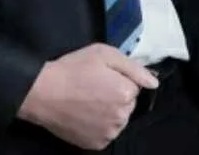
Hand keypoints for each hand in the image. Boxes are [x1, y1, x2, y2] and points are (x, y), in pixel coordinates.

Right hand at [17, 42, 158, 150]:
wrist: (44, 93)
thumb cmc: (73, 68)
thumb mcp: (103, 53)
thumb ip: (133, 67)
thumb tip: (154, 83)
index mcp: (126, 93)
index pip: (134, 85)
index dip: (118, 78)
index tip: (102, 75)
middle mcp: (122, 117)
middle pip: (127, 104)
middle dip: (116, 95)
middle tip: (93, 86)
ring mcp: (109, 133)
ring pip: (117, 119)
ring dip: (109, 111)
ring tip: (88, 101)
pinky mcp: (97, 144)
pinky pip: (106, 132)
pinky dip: (99, 125)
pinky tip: (84, 114)